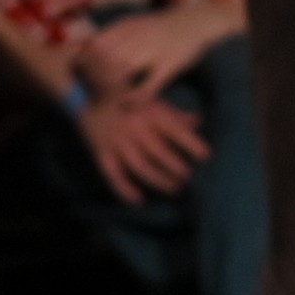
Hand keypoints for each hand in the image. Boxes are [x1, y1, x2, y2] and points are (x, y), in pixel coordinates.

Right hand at [75, 81, 210, 201]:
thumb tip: (199, 121)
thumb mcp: (151, 101)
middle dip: (176, 167)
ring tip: (175, 189)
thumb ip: (174, 113)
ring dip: (159, 180)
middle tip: (189, 178)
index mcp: (149, 112)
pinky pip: (113, 174)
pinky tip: (139, 200)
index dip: (192, 143)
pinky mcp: (102, 153)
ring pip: (140, 166)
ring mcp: (117, 141)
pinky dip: (124, 189)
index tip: (206, 156)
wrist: (87, 95)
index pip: (175, 129)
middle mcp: (134, 127)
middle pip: (159, 152)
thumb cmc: (126, 99)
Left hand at [83, 1, 224, 104]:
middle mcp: (136, 37)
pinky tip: (130, 105)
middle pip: (104, 61)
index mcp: (126, 27)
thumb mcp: (133, 23)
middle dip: (94, 79)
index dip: (84, 63)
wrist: (194, 21)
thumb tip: (87, 47)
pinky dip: (135, 98)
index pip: (94, 46)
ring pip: (121, 73)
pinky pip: (148, 86)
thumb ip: (113, 34)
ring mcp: (153, 51)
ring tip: (107, 100)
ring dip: (111, 89)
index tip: (80, 75)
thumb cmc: (160, 26)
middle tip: (92, 93)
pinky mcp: (169, 65)